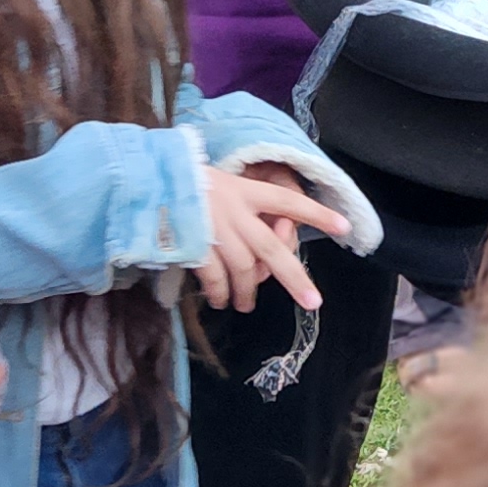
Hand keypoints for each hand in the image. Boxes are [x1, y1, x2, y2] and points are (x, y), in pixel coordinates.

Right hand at [194, 166, 348, 314]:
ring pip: (245, 270)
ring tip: (245, 305)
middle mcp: (235, 212)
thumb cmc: (180, 182)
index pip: (288, 201)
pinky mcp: (195, 247)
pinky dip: (219, 293)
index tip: (344, 227)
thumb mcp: (218, 182)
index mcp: (244, 191)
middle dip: (295, 278)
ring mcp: (216, 231)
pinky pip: (216, 278)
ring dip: (247, 292)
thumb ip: (241, 208)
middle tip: (313, 302)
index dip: (316, 215)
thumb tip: (260, 247)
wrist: (143, 183)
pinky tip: (220, 300)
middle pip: (272, 250)